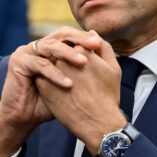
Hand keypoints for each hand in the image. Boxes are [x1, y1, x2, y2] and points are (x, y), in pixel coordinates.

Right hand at [0, 27, 103, 156]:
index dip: (83, 38)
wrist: (24, 117)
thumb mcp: (70, 82)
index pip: (68, 35)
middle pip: (59, 35)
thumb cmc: (49, 102)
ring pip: (50, 47)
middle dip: (79, 39)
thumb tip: (101, 47)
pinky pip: (40, 64)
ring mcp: (26, 51)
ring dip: (68, 54)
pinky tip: (69, 83)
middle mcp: (37, 46)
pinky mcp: (18, 61)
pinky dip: (55, 74)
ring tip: (84, 62)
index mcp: (49, 48)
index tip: (100, 44)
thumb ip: (83, 66)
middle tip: (94, 45)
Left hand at [35, 37, 126, 155]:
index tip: (83, 67)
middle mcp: (64, 59)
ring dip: (56, 70)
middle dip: (66, 62)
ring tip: (67, 85)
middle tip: (75, 78)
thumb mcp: (113, 69)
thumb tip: (92, 33)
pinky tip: (58, 92)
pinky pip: (42, 77)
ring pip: (50, 64)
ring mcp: (51, 72)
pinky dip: (49, 81)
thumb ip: (103, 47)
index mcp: (82, 51)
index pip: (75, 45)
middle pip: (61, 53)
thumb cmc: (108, 96)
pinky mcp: (43, 86)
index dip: (79, 56)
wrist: (97, 124)